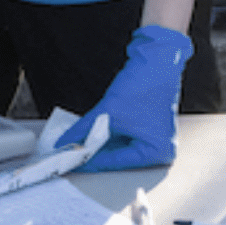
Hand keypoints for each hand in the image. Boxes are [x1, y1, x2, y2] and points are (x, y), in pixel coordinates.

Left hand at [57, 25, 191, 169]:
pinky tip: (89, 134)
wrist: (156, 61)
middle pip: (118, 157)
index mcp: (156, 153)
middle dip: (93, 153)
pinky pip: (123, 136)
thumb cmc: (144, 85)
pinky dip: (106, 135)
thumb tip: (66, 141)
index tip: (71, 163)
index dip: (90, 161)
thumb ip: (84, 129)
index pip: (116, 162)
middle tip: (70, 154)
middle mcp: (159, 150)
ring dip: (97, 144)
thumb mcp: (108, 111)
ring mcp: (154, 139)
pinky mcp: (147, 128)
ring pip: (118, 147)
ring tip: (76, 144)